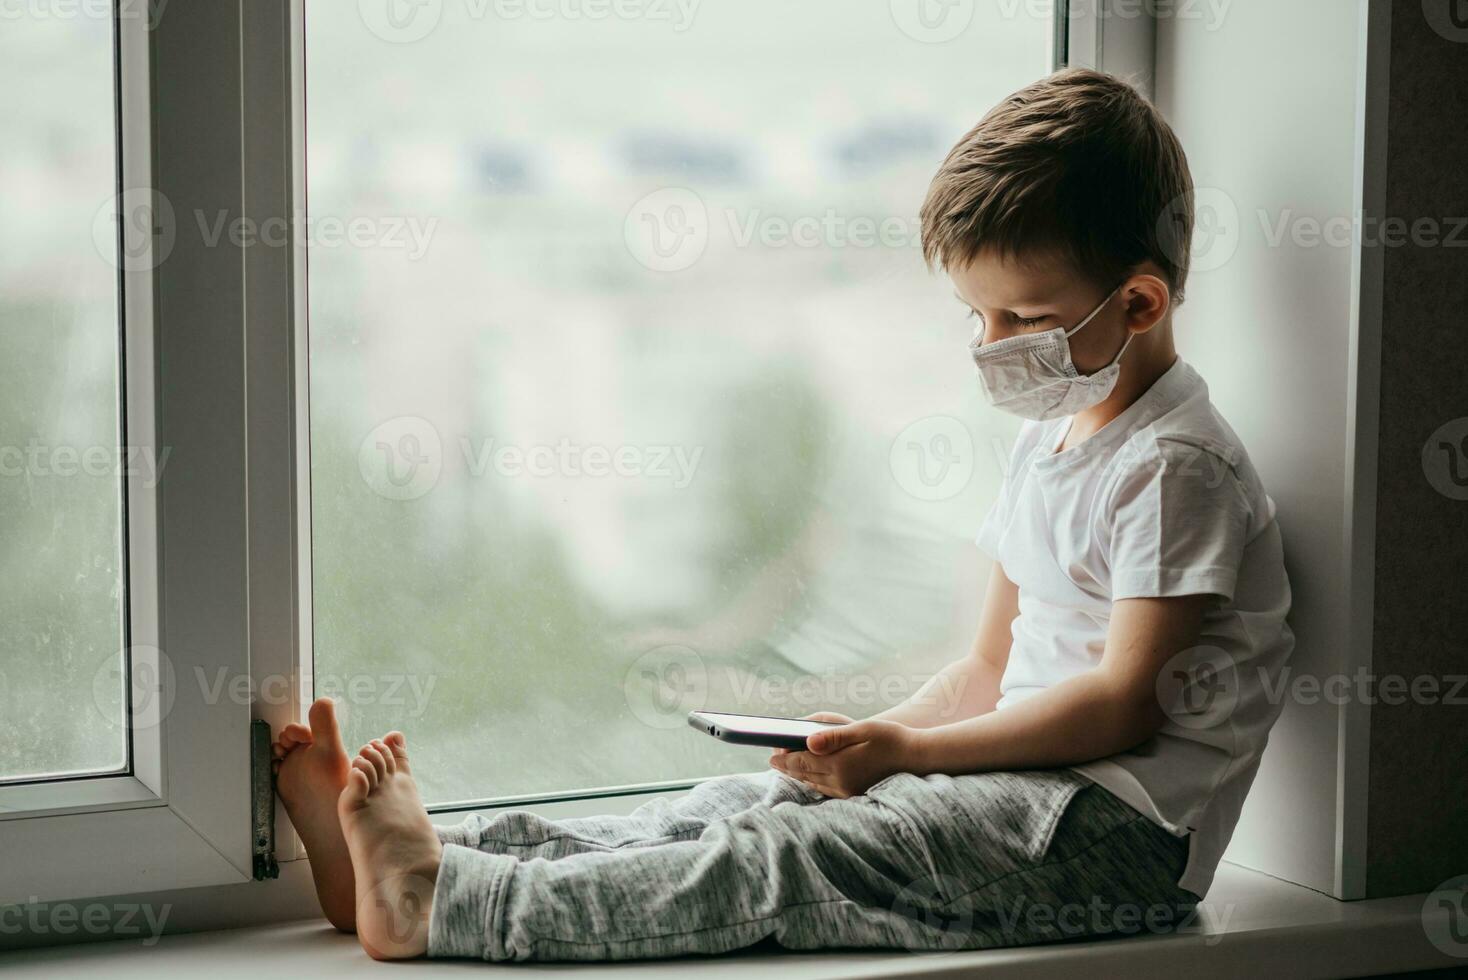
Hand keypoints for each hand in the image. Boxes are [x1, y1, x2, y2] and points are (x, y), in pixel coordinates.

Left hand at [769, 718, 916, 798]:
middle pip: (805, 775)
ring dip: (800, 776)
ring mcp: (848, 790)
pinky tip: (812, 778)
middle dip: (788, 768)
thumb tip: (807, 740)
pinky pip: (827, 790)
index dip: (784, 759)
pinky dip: (814, 783)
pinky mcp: (855, 793)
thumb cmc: (891, 738)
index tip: (771, 755)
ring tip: (788, 768)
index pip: (802, 763)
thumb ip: (833, 735)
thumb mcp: (862, 729)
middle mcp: (841, 782)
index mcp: (840, 764)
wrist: (918, 758)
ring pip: (815, 784)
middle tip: (773, 761)